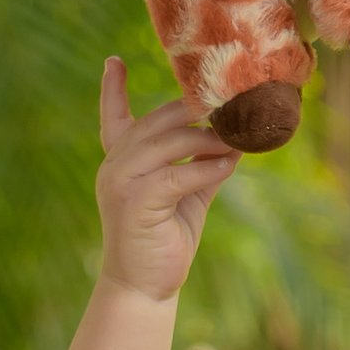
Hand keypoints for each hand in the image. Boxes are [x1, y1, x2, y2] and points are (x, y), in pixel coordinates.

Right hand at [95, 57, 240, 301]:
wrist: (143, 288)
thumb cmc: (163, 241)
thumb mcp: (186, 195)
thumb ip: (202, 165)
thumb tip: (236, 141)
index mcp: (121, 162)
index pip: (112, 118)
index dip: (112, 90)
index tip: (113, 61)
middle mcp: (115, 165)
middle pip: (158, 121)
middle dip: (195, 110)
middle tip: (230, 104)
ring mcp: (121, 181)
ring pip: (170, 143)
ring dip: (208, 139)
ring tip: (237, 138)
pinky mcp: (136, 201)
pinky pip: (178, 174)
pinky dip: (206, 167)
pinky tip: (230, 163)